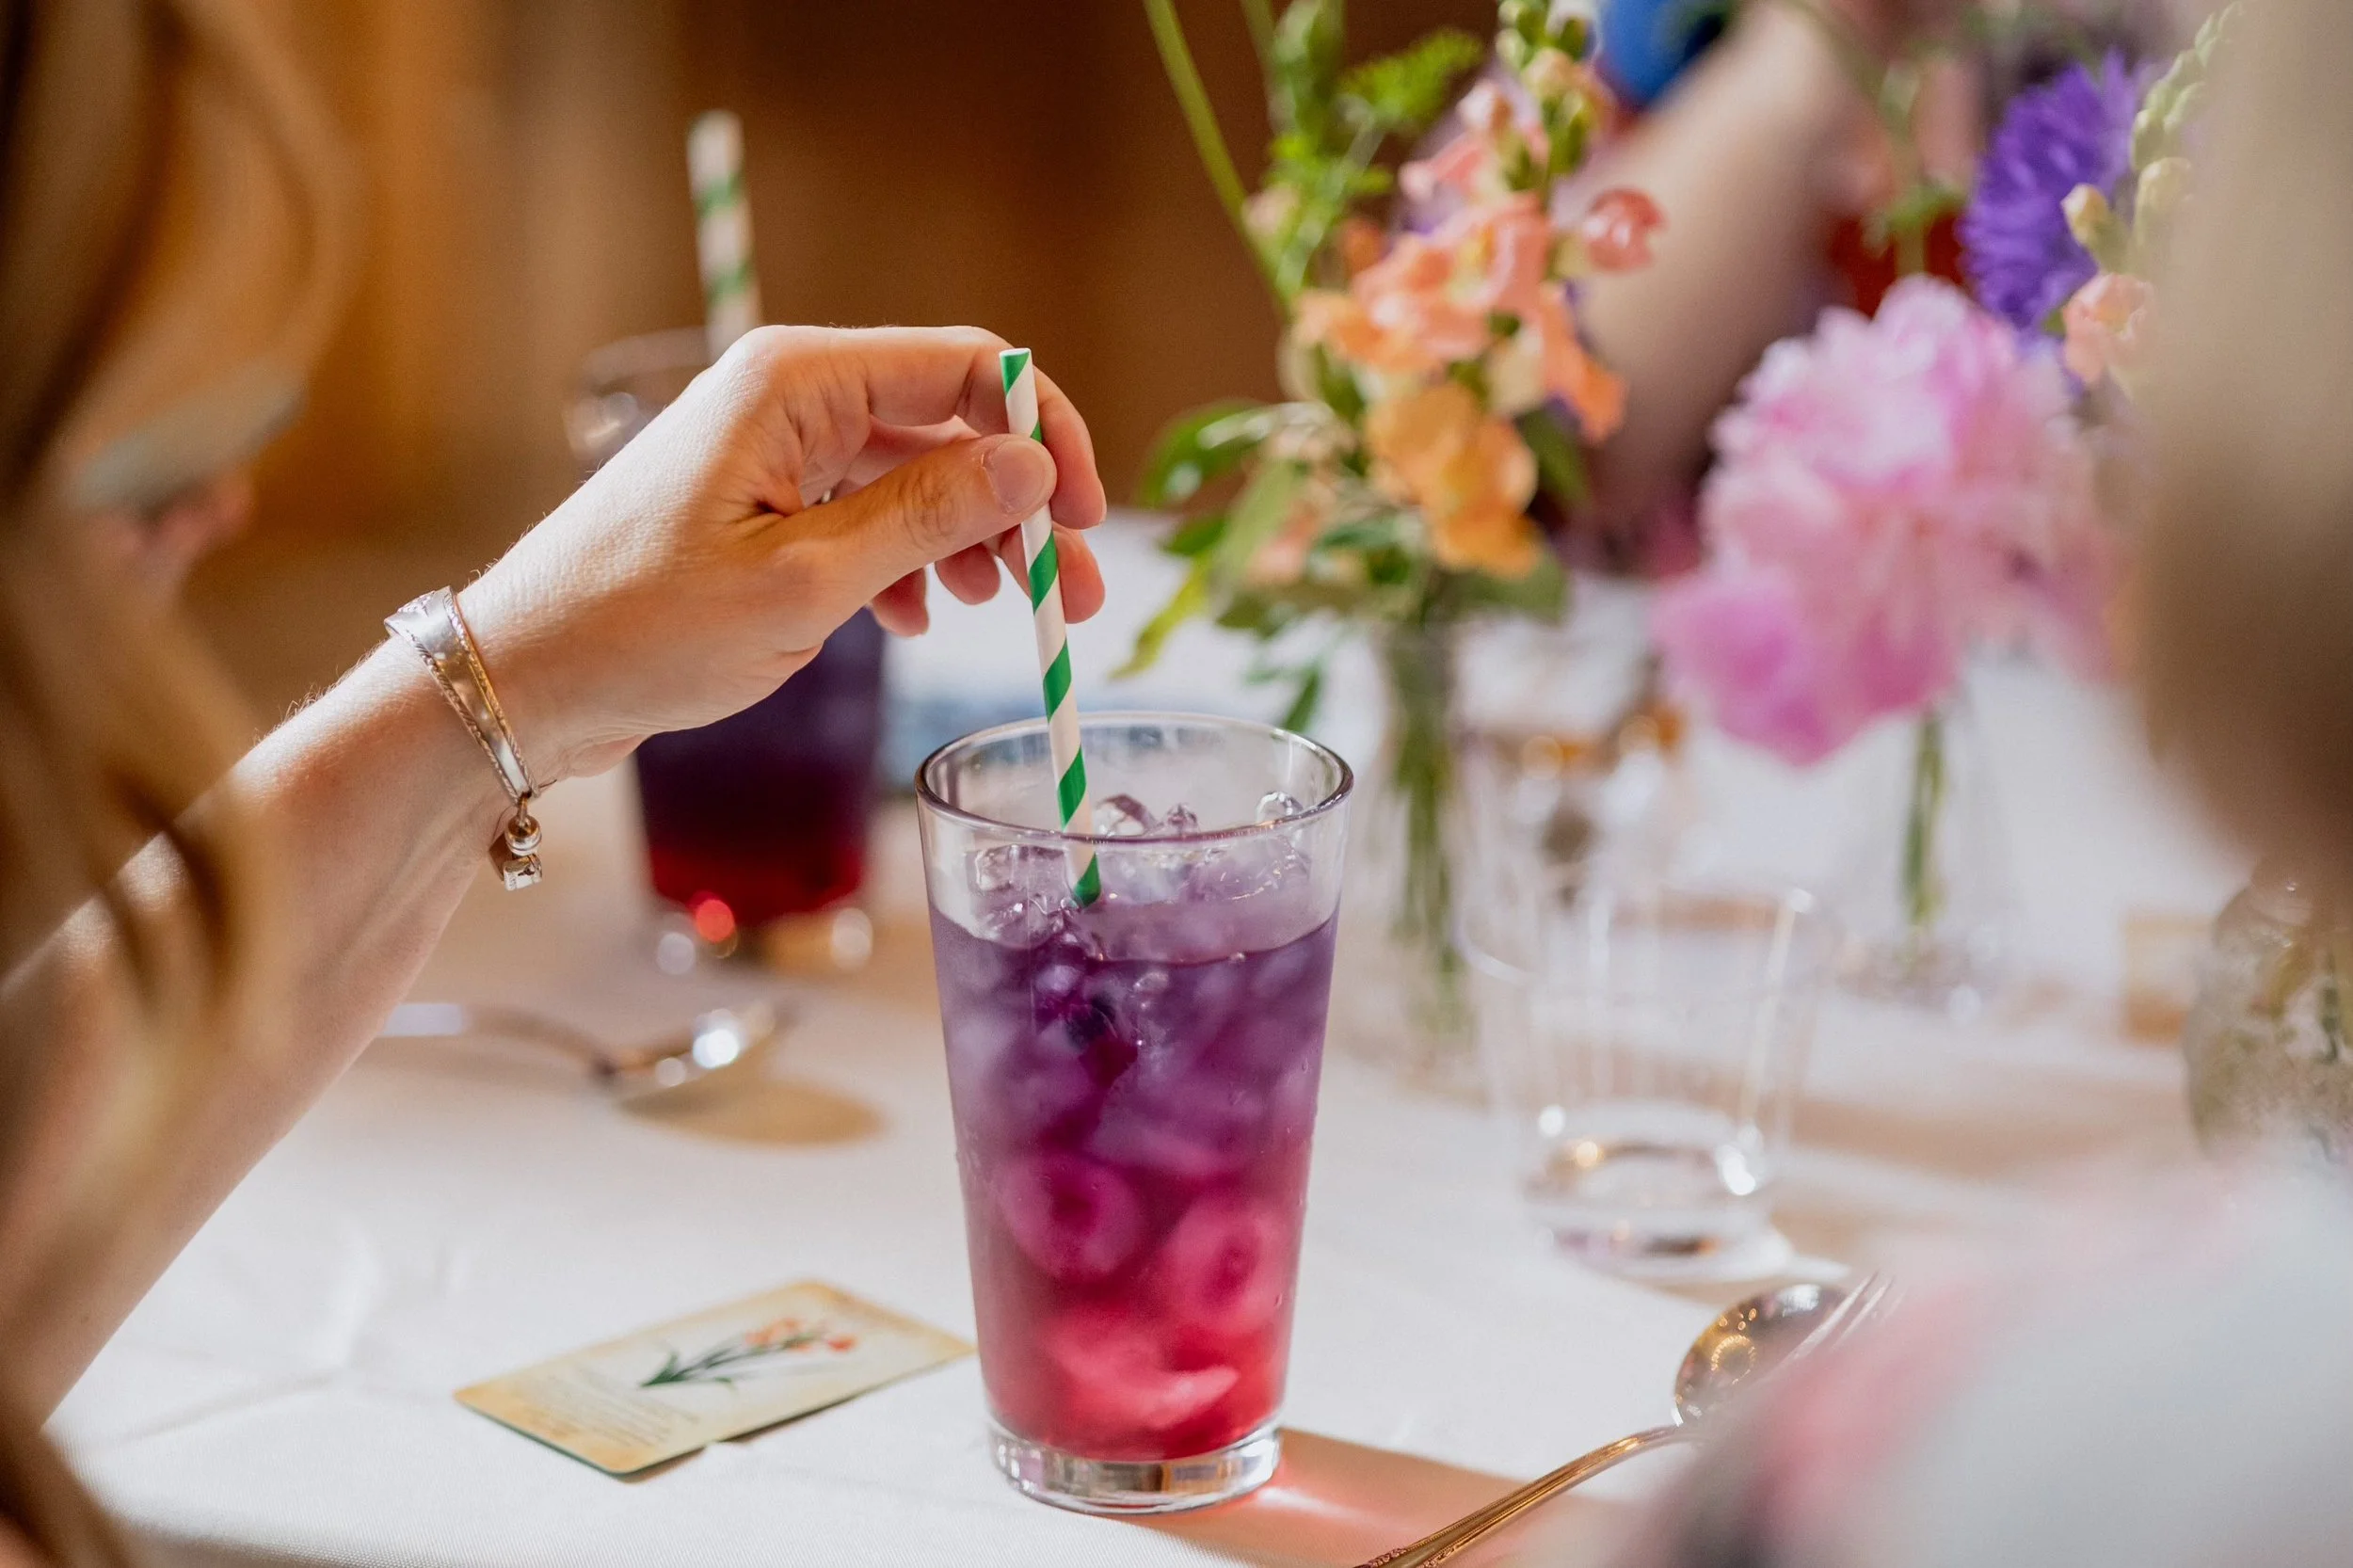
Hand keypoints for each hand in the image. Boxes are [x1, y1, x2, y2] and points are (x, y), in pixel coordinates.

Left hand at [459, 325, 1107, 781]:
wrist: (524, 682)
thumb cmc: (643, 630)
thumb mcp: (807, 582)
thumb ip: (928, 518)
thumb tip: (1033, 467)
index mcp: (794, 381)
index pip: (965, 367)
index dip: (1044, 434)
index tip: (1087, 519)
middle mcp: (785, 394)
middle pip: (947, 422)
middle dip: (1018, 505)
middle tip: (1071, 596)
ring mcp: (769, 447)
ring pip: (913, 471)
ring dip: (970, 538)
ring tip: (1006, 611)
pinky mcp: (756, 501)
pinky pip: (865, 509)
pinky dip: (908, 559)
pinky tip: (918, 618)